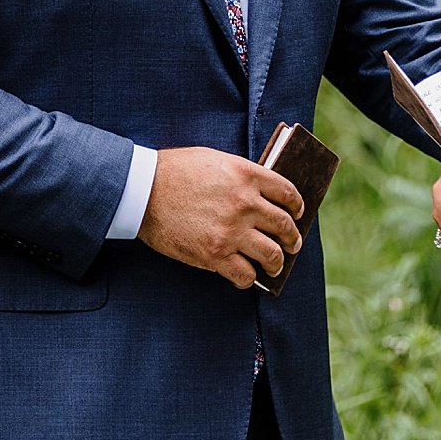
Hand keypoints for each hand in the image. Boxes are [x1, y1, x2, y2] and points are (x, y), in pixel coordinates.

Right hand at [138, 146, 304, 288]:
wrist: (143, 190)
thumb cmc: (176, 171)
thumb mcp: (216, 160)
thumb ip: (243, 175)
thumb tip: (264, 193)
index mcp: (246, 175)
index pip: (287, 192)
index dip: (297, 205)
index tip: (297, 212)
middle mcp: (244, 203)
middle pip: (284, 225)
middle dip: (293, 238)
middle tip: (293, 243)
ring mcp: (231, 231)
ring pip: (272, 254)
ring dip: (277, 262)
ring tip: (275, 264)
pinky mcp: (214, 255)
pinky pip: (245, 275)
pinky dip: (249, 278)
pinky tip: (246, 275)